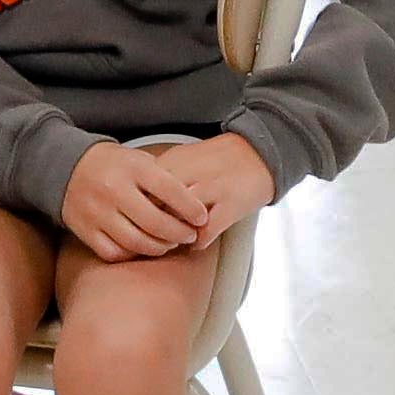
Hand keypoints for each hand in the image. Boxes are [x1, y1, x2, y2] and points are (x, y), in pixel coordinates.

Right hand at [60, 140, 219, 261]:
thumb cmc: (113, 165)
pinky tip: (143, 248)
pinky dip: (133, 254)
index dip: (191, 208)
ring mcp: (97, 212)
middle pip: (155, 223)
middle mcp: (113, 190)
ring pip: (136, 242)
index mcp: (131, 168)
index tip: (201, 217)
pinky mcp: (85, 230)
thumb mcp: (139, 159)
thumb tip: (195, 202)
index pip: (169, 190)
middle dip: (179, 234)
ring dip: (159, 248)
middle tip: (189, 236)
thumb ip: (163, 177)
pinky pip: (114, 252)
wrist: (67, 167)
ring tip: (169, 244)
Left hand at [135, 132, 275, 243]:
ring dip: (173, 236)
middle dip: (149, 226)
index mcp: (174, 161)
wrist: (261, 150)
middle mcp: (190, 173)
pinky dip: (198, 242)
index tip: (133, 223)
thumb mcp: (184, 157)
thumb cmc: (218, 159)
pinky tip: (196, 243)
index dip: (135, 210)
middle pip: (155, 206)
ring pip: (178, 219)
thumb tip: (135, 199)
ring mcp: (211, 188)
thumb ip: (160, 175)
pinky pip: (206, 231)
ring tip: (172, 244)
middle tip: (149, 239)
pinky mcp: (232, 204)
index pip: (141, 190)